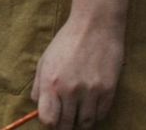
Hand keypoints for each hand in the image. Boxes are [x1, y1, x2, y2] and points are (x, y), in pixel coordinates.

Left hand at [30, 13, 124, 128]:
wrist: (95, 25)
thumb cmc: (67, 41)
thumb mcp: (45, 60)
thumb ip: (38, 86)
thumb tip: (37, 107)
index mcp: (51, 82)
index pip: (48, 120)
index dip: (49, 122)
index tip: (52, 118)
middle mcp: (70, 90)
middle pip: (66, 125)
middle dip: (64, 124)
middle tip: (66, 117)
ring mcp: (90, 91)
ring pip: (85, 123)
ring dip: (80, 121)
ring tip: (79, 112)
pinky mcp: (108, 90)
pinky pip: (101, 114)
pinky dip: (95, 114)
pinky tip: (91, 104)